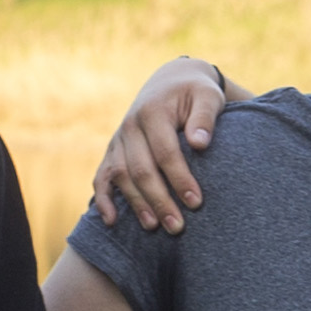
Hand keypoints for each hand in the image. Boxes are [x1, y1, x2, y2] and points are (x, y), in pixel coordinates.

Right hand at [89, 59, 233, 233]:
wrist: (172, 82)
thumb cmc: (196, 93)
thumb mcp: (207, 97)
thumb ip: (205, 118)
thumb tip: (199, 143)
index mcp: (153, 112)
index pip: (165, 151)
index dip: (179, 178)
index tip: (196, 202)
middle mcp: (130, 126)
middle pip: (140, 169)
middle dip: (159, 200)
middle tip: (177, 227)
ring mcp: (119, 139)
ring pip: (121, 176)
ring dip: (136, 204)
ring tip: (154, 228)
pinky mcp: (113, 150)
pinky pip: (103, 176)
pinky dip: (104, 199)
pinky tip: (112, 221)